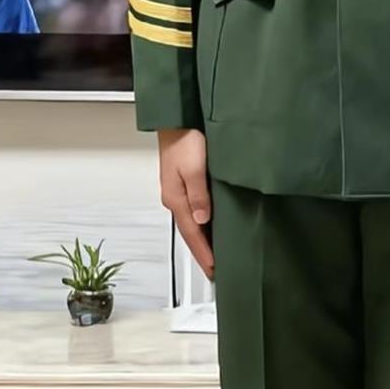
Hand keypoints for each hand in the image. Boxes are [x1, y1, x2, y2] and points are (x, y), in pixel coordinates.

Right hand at [157, 128, 213, 280]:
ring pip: (192, 223)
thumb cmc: (186, 138)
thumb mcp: (194, 167)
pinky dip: (202, 225)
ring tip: (214, 255)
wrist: (177, 118)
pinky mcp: (184, 184)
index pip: (191, 234)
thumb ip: (198, 195)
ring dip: (202, 240)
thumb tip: (201, 220)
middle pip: (190, 233)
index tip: (213, 269)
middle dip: (202, 252)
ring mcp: (178, 192)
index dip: (203, 253)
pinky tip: (210, 228)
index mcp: (175, 198)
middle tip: (214, 270)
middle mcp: (175, 199)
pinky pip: (194, 212)